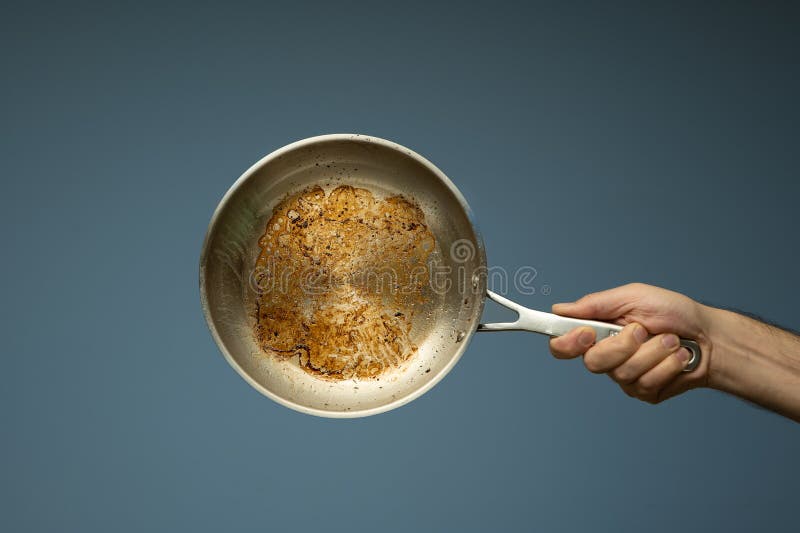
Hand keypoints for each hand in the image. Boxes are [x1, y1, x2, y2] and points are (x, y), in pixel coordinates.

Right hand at [549, 283, 712, 403]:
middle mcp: (607, 357)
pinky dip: (667, 365)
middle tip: (643, 330)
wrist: (711, 336)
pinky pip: (647, 384)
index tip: (586, 333)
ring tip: (670, 340)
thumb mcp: (633, 296)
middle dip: (623, 345)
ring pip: (624, 373)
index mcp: (598, 332)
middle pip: (593, 363)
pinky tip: (678, 357)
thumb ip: (595, 304)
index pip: (563, 346)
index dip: (567, 344)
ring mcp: (625, 377)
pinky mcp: (645, 392)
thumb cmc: (673, 312)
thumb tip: (559, 309)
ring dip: (654, 352)